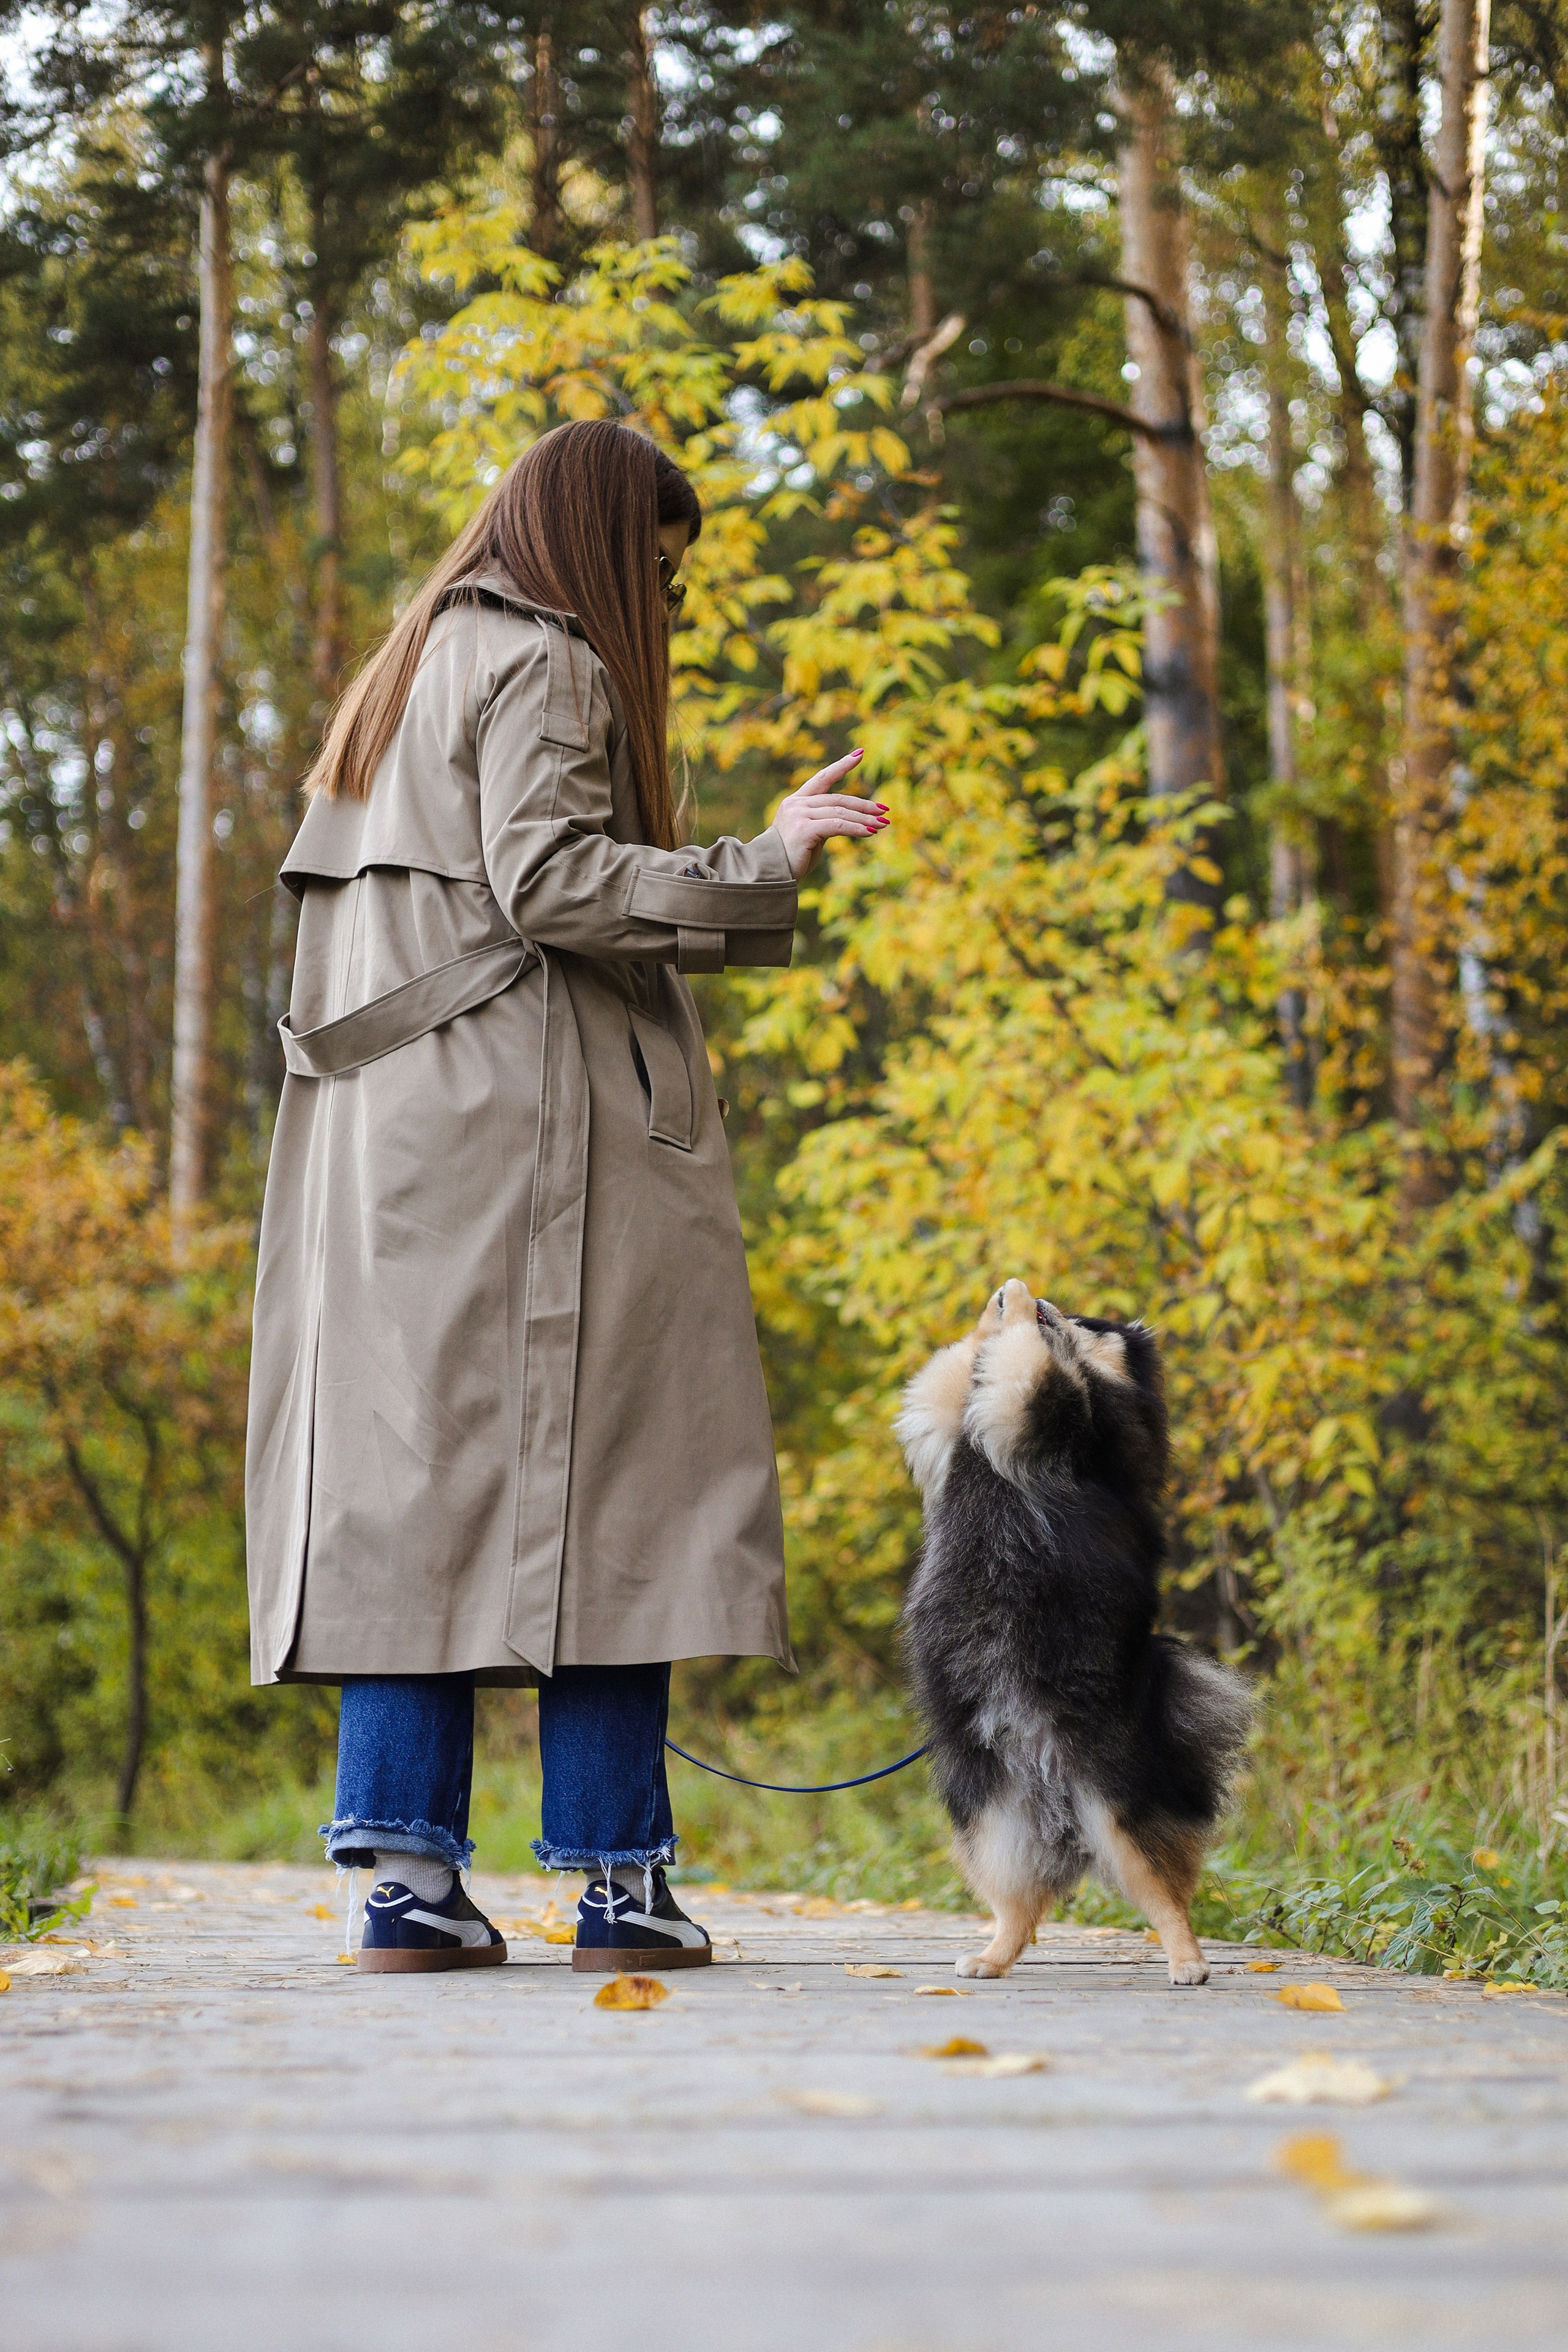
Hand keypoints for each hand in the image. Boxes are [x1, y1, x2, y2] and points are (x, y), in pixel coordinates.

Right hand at [772, 749, 889, 881]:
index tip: (860, 753)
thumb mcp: (810, 834)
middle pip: (838, 799)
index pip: (822, 778)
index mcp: (796, 801)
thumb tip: (851, 821)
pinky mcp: (804, 829)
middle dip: (864, 805)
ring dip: (865, 819)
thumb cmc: (792, 858)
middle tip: (884, 810)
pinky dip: (856, 829)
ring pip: (840, 813)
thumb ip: (824, 822)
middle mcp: (797, 804)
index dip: (842, 765)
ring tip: (883, 824)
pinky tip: (870, 832)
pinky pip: (837, 826)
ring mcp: (799, 815)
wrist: (772, 874)